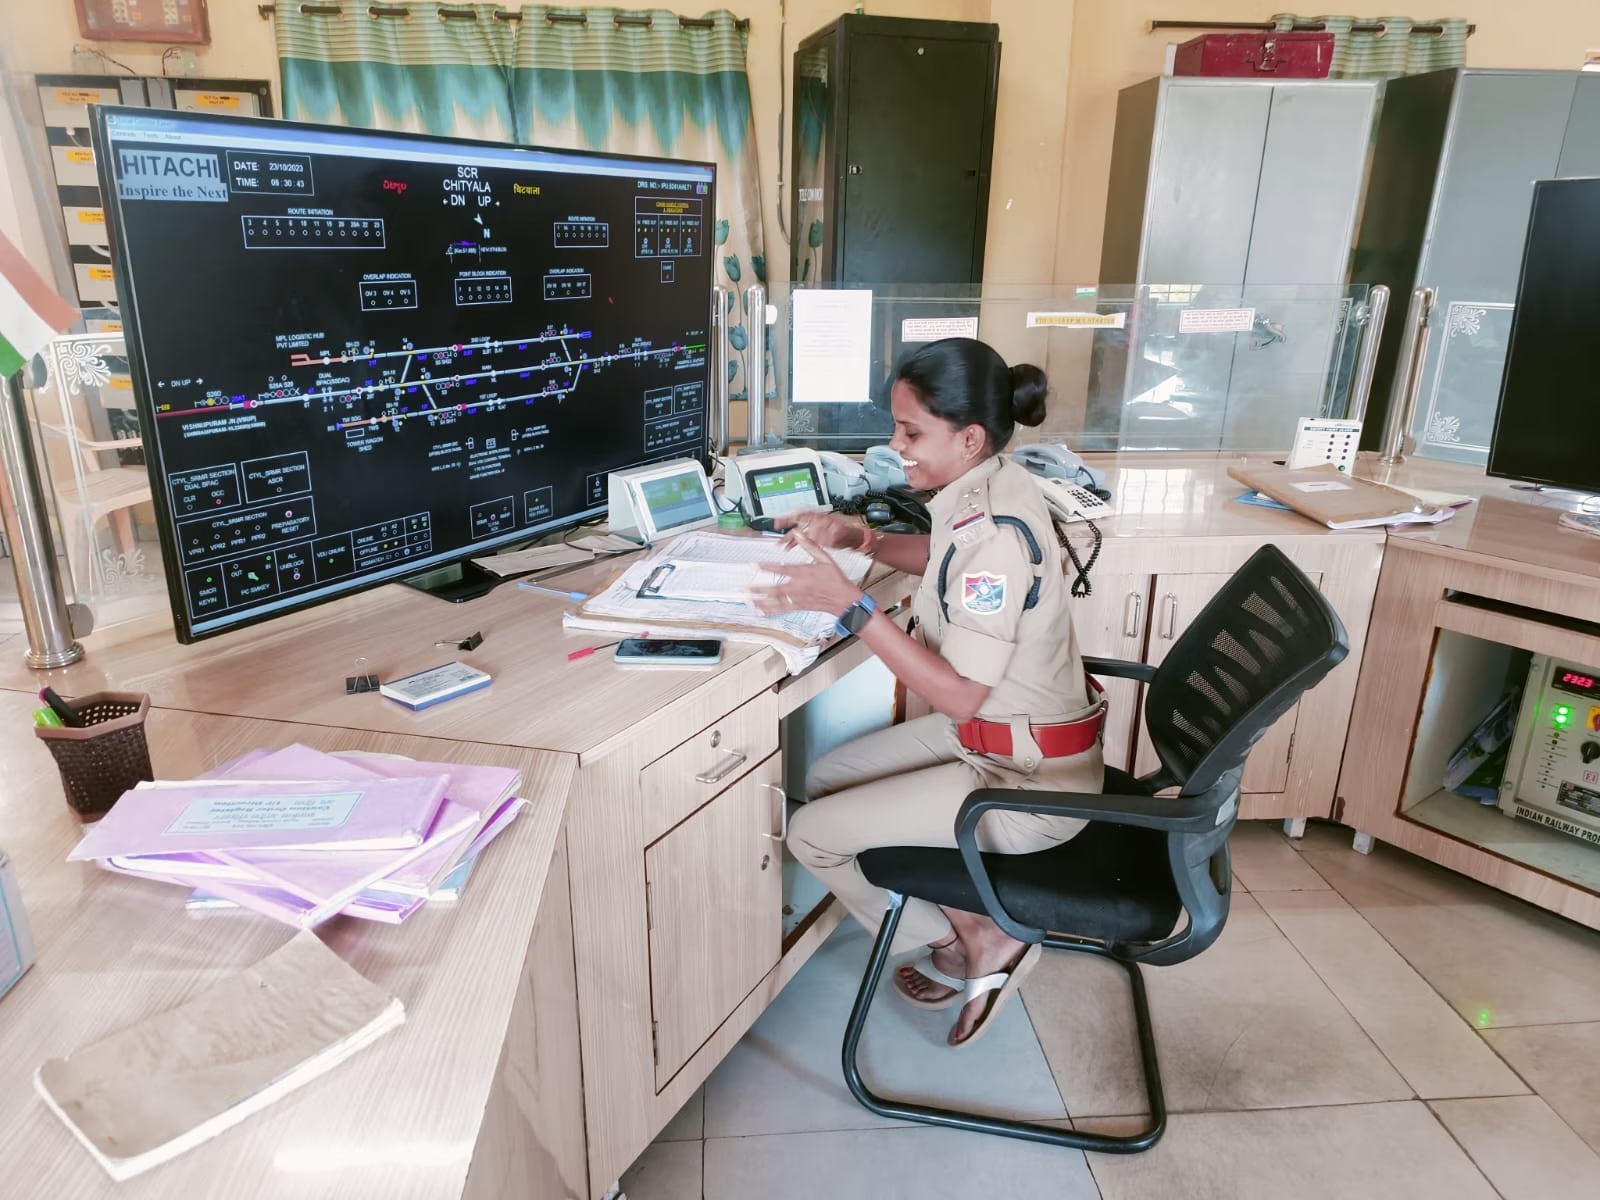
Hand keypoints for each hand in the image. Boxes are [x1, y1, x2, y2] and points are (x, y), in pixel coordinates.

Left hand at [749, 530, 864, 616]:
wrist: (844, 599)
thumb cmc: (835, 578)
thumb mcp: (825, 558)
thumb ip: (810, 546)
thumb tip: (798, 533)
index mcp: (804, 573)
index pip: (782, 569)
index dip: (767, 567)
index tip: (754, 565)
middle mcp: (799, 587)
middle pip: (775, 589)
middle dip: (759, 590)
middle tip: (745, 590)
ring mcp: (798, 599)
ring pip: (777, 601)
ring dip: (761, 601)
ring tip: (748, 601)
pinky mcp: (799, 607)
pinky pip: (783, 609)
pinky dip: (771, 611)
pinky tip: (760, 611)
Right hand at [772, 509, 865, 552]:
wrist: (851, 539)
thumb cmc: (847, 533)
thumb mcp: (839, 533)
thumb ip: (827, 533)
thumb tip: (816, 533)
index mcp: (821, 517)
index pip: (805, 514)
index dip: (794, 515)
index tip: (788, 517)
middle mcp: (814, 522)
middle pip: (798, 521)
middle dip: (786, 523)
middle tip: (776, 525)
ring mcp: (812, 529)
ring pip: (797, 531)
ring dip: (788, 536)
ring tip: (779, 542)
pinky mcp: (812, 536)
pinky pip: (800, 538)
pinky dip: (793, 543)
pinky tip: (787, 547)